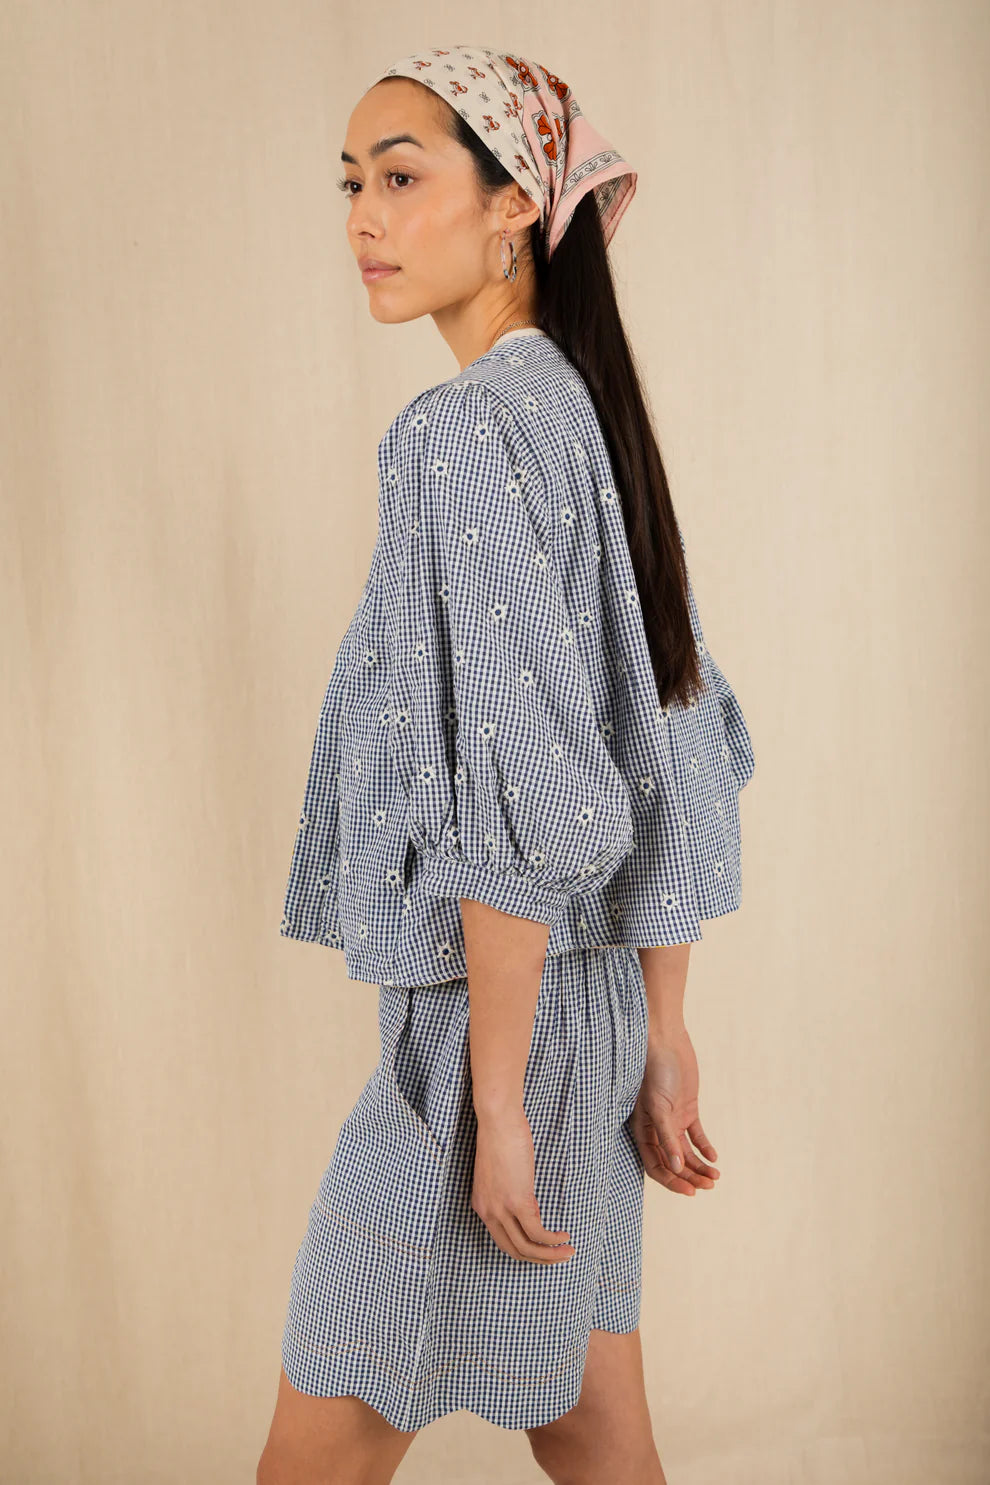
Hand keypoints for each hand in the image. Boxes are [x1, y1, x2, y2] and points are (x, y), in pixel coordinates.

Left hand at [471, 1103, 575, 1262]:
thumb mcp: (503, 1173)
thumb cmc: (502, 1137)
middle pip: (514, 1250)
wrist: (498, 1120)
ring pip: (526, 1247)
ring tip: (568, 1251)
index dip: (526, 1245)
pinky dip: (553, 1240)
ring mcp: (501, 1208)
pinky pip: (537, 1233)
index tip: (544, 1242)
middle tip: (559, 1256)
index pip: (503, 1239)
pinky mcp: (517, 1201)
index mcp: (482, 1205)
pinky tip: (564, 1236)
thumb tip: (530, 1206)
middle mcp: (488, 1212)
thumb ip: (511, 1192)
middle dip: (539, 1258)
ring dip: (550, 1254)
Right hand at [628, 1024, 719, 1194]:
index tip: (691, 1191)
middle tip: (708, 1187)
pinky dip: (704, 1148)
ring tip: (715, 1178)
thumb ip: (666, 1137)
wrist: (665, 1040)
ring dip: (699, 1166)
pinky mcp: (687, 1109)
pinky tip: (714, 1158)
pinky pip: (695, 1135)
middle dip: (689, 1177)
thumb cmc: (654, 1070)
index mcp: (642, 1130)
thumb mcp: (658, 1105)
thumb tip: (675, 1169)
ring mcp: (673, 1119)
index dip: (672, 1181)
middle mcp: (656, 1128)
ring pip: (686, 1152)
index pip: (655, 1165)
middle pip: (672, 1163)